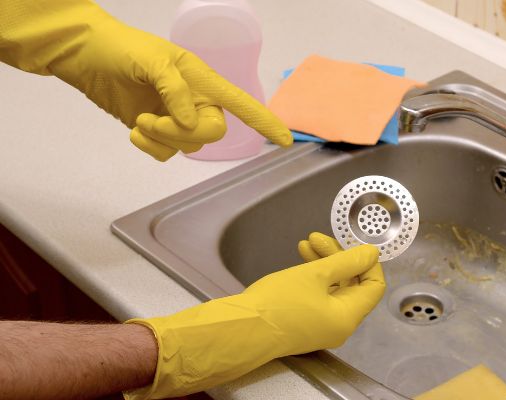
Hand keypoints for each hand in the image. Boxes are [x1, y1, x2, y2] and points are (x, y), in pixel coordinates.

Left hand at [0, 1, 291, 160]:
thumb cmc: (122, 48)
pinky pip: (167, 153)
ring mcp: (176, 118)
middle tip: (153, 121)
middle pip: (213, 132)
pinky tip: (135, 131)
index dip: (264, 121)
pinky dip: (151, 147)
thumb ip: (175, 91)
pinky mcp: (156, 131)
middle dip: (185, 133)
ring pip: (190, 146)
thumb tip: (190, 121)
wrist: (87, 57)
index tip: (284, 140)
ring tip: (140, 120)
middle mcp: (195, 101)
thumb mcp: (152, 61)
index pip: (241, 103)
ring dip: (164, 139)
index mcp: (202, 80)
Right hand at [124, 234, 384, 398]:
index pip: (374, 286)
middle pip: (352, 284)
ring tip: (307, 242)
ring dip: (324, 262)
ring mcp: (321, 325)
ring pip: (333, 287)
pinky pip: (318, 295)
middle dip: (339, 257)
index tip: (353, 243)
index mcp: (347, 317)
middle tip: (320, 238)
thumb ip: (346, 262)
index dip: (367, 262)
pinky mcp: (304, 322)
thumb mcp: (315, 275)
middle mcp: (338, 325)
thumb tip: (371, 254)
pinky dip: (313, 275)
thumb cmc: (278, 303)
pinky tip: (301, 257)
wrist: (239, 329)